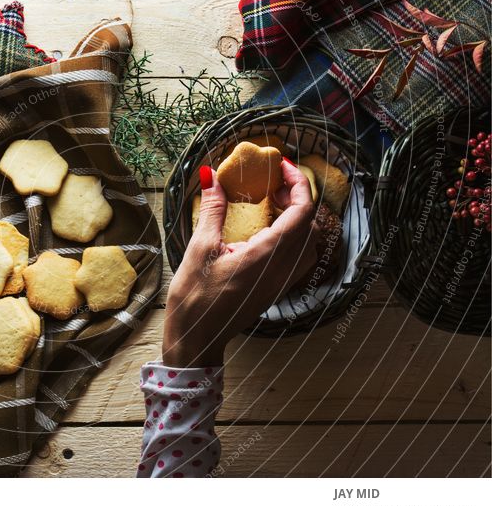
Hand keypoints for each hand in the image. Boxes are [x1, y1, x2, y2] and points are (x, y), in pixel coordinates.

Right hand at [163, 160, 317, 367]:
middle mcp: (283, 270)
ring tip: (272, 206)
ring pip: (310, 244)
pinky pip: (300, 259)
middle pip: (310, 226)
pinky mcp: (277, 290)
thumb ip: (213, 209)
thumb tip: (213, 176)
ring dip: (298, 219)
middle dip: (298, 198)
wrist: (196, 338)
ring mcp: (283, 282)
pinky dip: (293, 238)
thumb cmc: (194, 297)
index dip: (299, 184)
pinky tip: (268, 233)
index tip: (284, 166)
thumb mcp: (200, 248)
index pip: (302, 212)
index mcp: (267, 256)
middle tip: (272, 184)